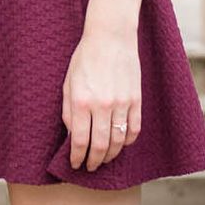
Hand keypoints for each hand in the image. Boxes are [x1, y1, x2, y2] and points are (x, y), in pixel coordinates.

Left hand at [61, 26, 140, 172]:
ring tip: (104, 158)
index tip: (75, 164)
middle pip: (100, 146)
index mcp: (82, 101)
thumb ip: (69, 111)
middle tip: (90, 166)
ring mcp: (122, 103)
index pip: (80, 141)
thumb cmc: (85, 59)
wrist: (110, 38)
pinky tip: (121, 143)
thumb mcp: (68, 83)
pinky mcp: (136, 100)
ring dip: (111, 155)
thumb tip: (73, 137)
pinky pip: (134, 129)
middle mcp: (102, 105)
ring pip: (119, 141)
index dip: (77, 157)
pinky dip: (128, 141)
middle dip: (94, 161)